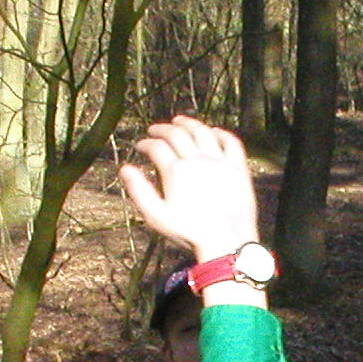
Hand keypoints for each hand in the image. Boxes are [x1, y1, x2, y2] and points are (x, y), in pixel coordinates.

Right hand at [118, 117, 259, 264]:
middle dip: (162, 129)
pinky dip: (220, 133)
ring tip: (180, 121)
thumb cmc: (189, 232)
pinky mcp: (238, 167)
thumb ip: (139, 191)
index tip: (140, 146)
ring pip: (202, 131)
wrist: (226, 240)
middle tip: (155, 129)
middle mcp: (197, 160)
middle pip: (177, 134)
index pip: (156, 147)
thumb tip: (124, 169)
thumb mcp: (157, 216)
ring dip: (189, 123)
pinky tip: (213, 131)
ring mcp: (219, 161)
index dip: (145, 144)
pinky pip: (230, 141)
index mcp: (176, 171)